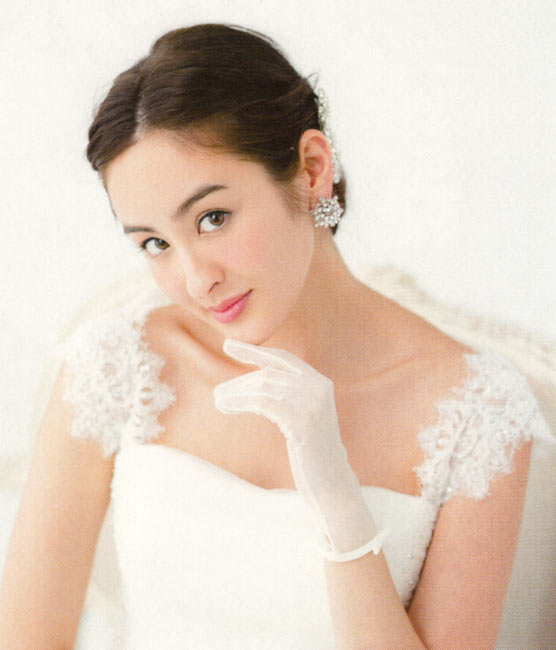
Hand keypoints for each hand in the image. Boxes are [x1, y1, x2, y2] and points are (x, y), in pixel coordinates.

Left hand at [214, 339, 387, 561]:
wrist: (332, 485)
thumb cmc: (312, 455)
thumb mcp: (303, 419)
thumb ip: (289, 397)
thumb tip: (254, 383)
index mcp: (320, 383)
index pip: (283, 359)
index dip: (255, 351)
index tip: (230, 344)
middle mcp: (318, 387)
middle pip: (268, 374)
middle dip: (240, 382)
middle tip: (218, 393)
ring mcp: (312, 402)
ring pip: (263, 386)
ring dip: (235, 392)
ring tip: (218, 401)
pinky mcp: (301, 419)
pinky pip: (262, 401)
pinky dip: (240, 401)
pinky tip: (227, 406)